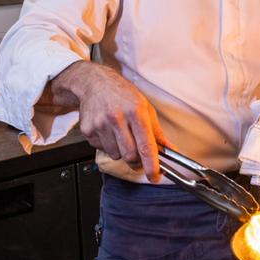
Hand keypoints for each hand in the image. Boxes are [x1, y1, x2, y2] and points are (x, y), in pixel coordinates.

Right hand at [49, 62, 165, 176]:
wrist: (95, 83)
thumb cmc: (123, 94)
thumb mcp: (145, 108)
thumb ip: (157, 132)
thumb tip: (171, 151)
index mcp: (136, 111)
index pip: (146, 146)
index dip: (152, 165)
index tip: (155, 176)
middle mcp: (118, 118)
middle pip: (130, 155)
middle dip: (137, 161)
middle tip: (138, 157)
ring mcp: (101, 124)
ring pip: (116, 155)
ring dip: (121, 152)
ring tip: (121, 135)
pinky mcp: (88, 129)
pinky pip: (102, 149)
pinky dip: (108, 146)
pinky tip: (108, 131)